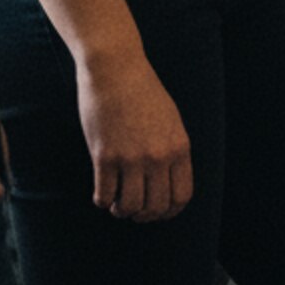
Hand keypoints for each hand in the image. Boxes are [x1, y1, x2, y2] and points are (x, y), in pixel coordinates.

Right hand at [76, 50, 191, 220]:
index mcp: (179, 147)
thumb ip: (171, 150)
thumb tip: (165, 182)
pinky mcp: (104, 156)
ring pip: (129, 207)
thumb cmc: (142, 91)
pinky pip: (104, 195)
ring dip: (121, 210)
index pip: (181, 196)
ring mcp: (131, 158)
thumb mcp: (170, 120)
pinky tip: (102, 193)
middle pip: (156, 207)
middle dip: (144, 216)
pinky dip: (102, 200)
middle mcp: (159, 156)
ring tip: (116, 202)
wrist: (116, 68)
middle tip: (133, 210)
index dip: (168, 211)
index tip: (156, 211)